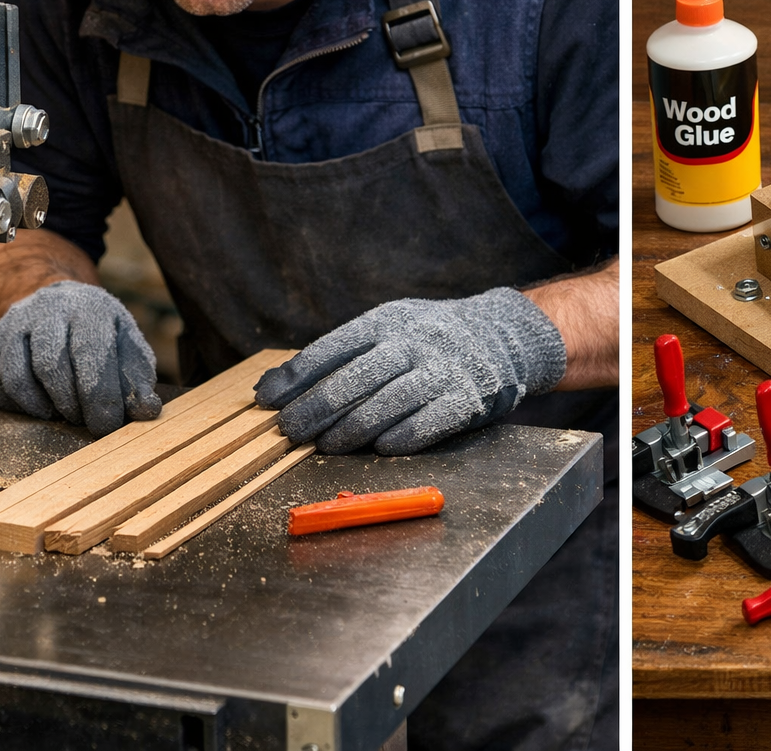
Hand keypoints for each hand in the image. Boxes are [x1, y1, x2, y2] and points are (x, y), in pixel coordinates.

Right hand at [0, 280, 162, 436]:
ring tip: (61, 413)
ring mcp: (15, 324)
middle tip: (84, 420)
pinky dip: (15, 403)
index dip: (100, 399)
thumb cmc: (103, 335)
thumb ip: (138, 380)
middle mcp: (49, 310)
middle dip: (70, 404)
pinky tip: (38, 405)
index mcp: (91, 309)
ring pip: (17, 375)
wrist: (63, 304)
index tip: (106, 427)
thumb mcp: (129, 349)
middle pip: (51, 366)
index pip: (92, 356)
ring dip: (40, 406)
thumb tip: (146, 411)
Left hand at [254, 287, 567, 454]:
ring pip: (388, 403)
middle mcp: (413, 342)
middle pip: (354, 380)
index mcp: (386, 322)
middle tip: (290, 431)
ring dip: (352, 430)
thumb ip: (339, 355)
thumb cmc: (429, 339)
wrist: (502, 336)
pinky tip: (381, 448)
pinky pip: (430, 421)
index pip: (332, 349)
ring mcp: (442, 370)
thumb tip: (273, 386)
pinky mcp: (467, 398)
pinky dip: (404, 436)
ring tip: (326, 447)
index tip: (268, 400)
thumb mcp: (388, 329)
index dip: (296, 377)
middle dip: (315, 409)